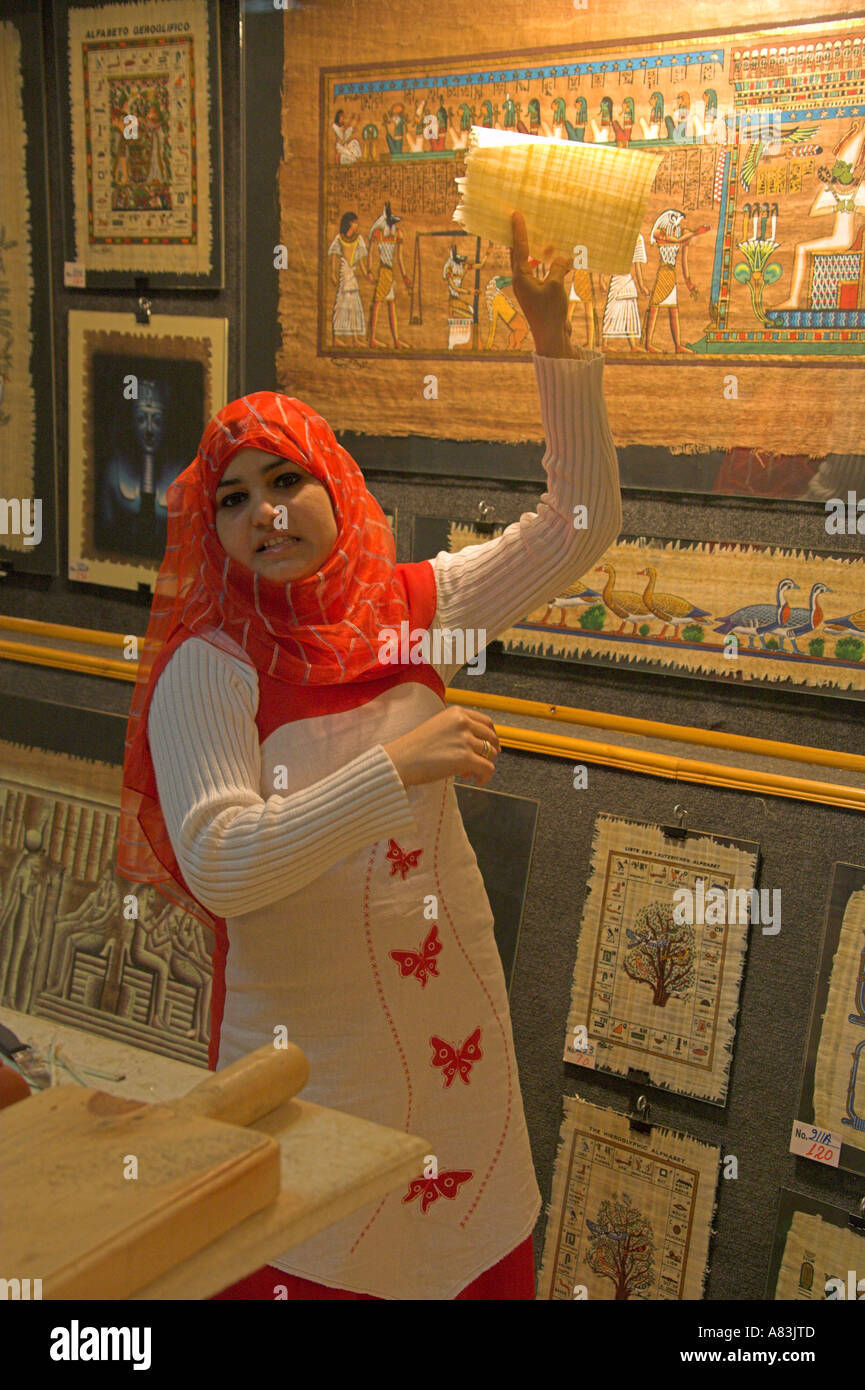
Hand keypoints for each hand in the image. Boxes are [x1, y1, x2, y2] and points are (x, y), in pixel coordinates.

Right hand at [383, 706, 501, 788]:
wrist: (400, 760)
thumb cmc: (414, 747)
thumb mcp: (438, 727)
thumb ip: (458, 730)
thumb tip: (481, 744)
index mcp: (457, 713)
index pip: (486, 722)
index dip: (490, 736)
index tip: (489, 746)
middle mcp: (463, 723)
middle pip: (492, 738)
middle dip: (489, 752)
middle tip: (480, 762)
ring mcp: (465, 740)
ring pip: (491, 754)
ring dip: (482, 765)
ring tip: (467, 772)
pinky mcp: (465, 758)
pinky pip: (488, 768)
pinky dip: (485, 777)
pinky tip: (475, 780)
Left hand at [509, 209, 574, 357]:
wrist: (552, 338)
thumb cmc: (550, 313)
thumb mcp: (556, 285)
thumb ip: (558, 267)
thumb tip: (561, 257)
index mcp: (520, 278)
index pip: (518, 249)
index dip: (518, 230)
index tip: (516, 214)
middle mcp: (521, 281)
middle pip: (520, 254)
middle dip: (523, 238)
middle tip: (523, 220)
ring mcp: (530, 289)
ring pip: (533, 264)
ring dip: (539, 252)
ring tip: (545, 237)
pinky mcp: (540, 295)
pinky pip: (543, 273)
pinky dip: (550, 265)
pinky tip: (559, 259)